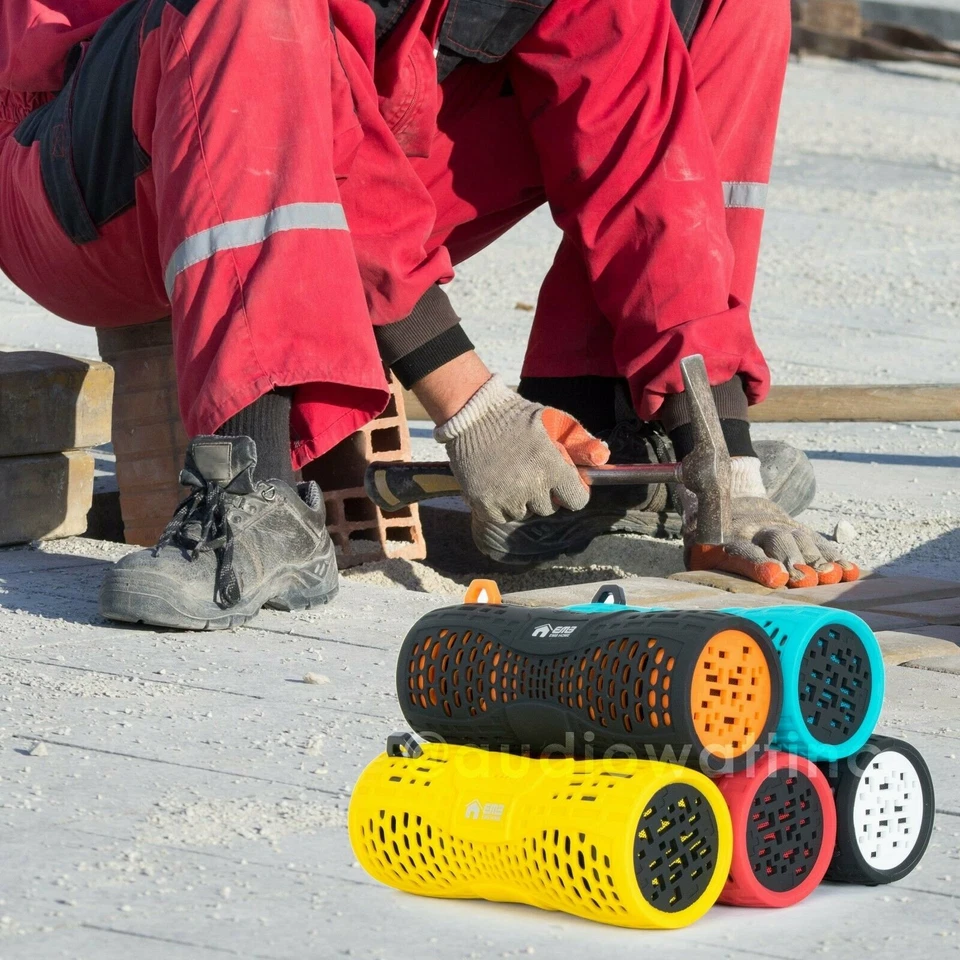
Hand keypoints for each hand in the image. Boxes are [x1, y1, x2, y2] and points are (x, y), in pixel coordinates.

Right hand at [434, 376, 608, 522]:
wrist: (471, 414)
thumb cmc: (516, 416)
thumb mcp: (554, 421)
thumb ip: (580, 442)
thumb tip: (603, 458)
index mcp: (552, 467)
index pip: (577, 500)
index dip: (572, 492)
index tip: (564, 484)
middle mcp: (531, 487)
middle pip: (548, 508)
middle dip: (544, 494)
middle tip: (530, 472)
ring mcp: (506, 497)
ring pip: (523, 513)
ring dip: (521, 500)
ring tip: (510, 475)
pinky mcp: (484, 503)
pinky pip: (501, 516)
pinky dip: (500, 505)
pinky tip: (496, 482)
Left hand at [682, 458, 859, 588]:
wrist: (733, 505)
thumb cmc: (714, 546)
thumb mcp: (701, 558)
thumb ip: (709, 577)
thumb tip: (719, 607)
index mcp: (726, 541)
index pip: (742, 551)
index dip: (759, 564)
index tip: (775, 576)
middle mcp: (755, 530)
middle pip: (777, 542)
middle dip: (792, 561)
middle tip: (806, 580)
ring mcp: (780, 527)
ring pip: (800, 539)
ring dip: (817, 559)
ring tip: (832, 576)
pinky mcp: (799, 529)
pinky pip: (818, 542)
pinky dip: (834, 557)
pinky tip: (849, 571)